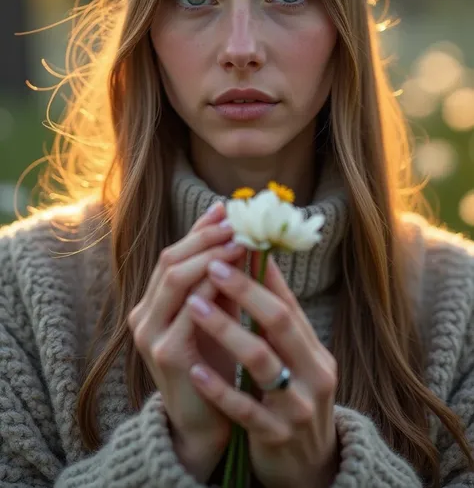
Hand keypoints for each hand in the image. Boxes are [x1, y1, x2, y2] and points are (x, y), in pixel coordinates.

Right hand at [127, 201, 245, 481]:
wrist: (208, 421)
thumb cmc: (216, 363)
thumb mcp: (218, 313)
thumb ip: (223, 279)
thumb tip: (242, 236)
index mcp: (153, 302)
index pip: (174, 255)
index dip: (199, 231)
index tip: (226, 209)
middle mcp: (144, 314)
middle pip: (171, 260)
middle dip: (205, 238)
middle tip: (236, 223)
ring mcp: (150, 334)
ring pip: (175, 279)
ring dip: (209, 256)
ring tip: (239, 242)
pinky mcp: (165, 354)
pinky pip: (189, 312)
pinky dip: (210, 289)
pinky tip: (231, 276)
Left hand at [185, 251, 339, 487]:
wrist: (308, 466)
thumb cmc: (291, 398)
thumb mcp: (293, 360)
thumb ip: (276, 320)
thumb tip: (257, 263)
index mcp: (314, 350)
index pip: (288, 302)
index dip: (261, 273)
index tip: (235, 245)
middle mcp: (313, 373)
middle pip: (280, 321)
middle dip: (245, 290)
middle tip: (213, 265)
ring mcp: (297, 406)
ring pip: (261, 360)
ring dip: (226, 328)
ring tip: (194, 305)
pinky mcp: (277, 436)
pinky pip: (245, 409)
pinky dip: (220, 388)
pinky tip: (196, 370)